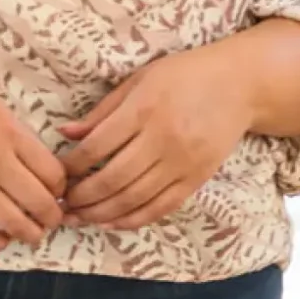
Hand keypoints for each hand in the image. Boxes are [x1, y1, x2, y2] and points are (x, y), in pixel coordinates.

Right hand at [0, 58, 69, 251]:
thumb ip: (11, 131)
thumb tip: (29, 161)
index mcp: (9, 132)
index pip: (52, 172)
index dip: (61, 188)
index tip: (57, 192)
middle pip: (40, 202)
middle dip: (52, 217)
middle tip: (51, 220)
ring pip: (14, 223)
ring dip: (29, 234)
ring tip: (31, 235)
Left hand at [58, 38, 258, 230]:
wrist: (240, 85)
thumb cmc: (184, 76)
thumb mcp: (140, 80)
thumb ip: (103, 111)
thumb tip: (65, 133)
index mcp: (144, 108)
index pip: (97, 147)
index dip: (72, 166)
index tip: (59, 174)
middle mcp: (163, 138)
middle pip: (112, 178)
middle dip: (82, 196)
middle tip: (63, 203)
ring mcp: (182, 162)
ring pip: (134, 198)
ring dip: (101, 213)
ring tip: (80, 218)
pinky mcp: (197, 178)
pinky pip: (161, 207)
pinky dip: (133, 220)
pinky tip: (112, 222)